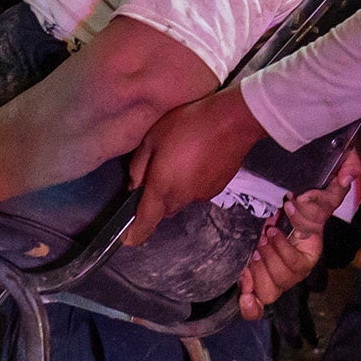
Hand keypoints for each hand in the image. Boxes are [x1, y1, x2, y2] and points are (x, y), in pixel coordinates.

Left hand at [123, 85, 265, 246]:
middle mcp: (182, 199)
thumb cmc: (188, 125)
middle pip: (163, 211)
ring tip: (177, 160)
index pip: (145, 223)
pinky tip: (195, 160)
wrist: (233, 121)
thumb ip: (138, 166)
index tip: (127, 239)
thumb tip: (134, 185)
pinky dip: (191, 182)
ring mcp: (202, 196)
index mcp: (162, 190)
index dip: (134, 234)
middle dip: (155, 201)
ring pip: (180, 200)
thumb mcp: (152, 139)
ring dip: (174, 189)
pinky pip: (197, 192)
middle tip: (153, 174)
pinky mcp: (218, 188)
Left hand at [239, 148, 360, 319]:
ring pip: (269, 291)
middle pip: (285, 280)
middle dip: (270, 258)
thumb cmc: (300, 202)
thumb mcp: (319, 190)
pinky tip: (244, 291)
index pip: (300, 263)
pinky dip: (250, 305)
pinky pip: (256, 307)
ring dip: (258, 272)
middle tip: (262, 237)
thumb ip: (338, 180)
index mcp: (309, 252)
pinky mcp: (258, 281)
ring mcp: (276, 277)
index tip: (271, 227)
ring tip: (253, 252)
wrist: (278, 207)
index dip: (283, 249)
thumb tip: (348, 176)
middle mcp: (295, 269)